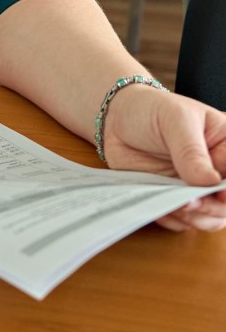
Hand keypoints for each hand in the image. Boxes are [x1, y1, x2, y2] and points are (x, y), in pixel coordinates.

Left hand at [103, 85, 225, 231]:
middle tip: (189, 202)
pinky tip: (159, 204)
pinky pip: (182, 222)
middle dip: (211, 207)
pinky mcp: (175, 199)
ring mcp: (195, 187)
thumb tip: (210, 181)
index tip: (219, 194)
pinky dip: (172, 219)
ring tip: (174, 203)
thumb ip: (191, 150)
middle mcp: (215, 170)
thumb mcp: (174, 119)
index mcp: (224, 144)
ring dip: (193, 218)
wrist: (115, 119)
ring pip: (210, 219)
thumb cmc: (150, 109)